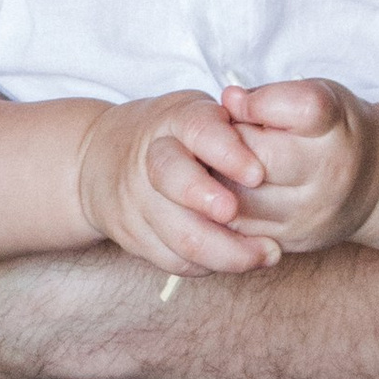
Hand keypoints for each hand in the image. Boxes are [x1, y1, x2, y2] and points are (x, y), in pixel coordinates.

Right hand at [77, 93, 282, 274]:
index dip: (227, 151)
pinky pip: (172, 259)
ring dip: (226, 250)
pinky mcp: (132, 235)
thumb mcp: (205, 113)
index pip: (198, 129)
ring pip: (177, 233)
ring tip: (268, 253)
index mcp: (175, 119)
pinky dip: (210, 265)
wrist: (100, 159)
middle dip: (209, 200)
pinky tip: (241, 260)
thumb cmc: (177, 134)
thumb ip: (242, 122)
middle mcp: (149, 156)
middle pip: (171, 178)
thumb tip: (278, 125)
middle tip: (248, 216)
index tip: (258, 174)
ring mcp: (136, 198)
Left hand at [219, 82, 378, 254]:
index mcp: (337, 126)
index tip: (235, 101)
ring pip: (242, 199)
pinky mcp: (293, 240)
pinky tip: (225, 191)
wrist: (377, 185)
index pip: (298, 109)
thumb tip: (229, 101)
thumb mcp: (318, 98)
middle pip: (262, 159)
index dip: (256, 103)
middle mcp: (330, 173)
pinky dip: (223, 208)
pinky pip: (241, 228)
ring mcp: (311, 212)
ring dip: (219, 179)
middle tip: (222, 136)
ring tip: (221, 164)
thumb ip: (272, 96)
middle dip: (230, 144)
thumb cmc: (336, 132)